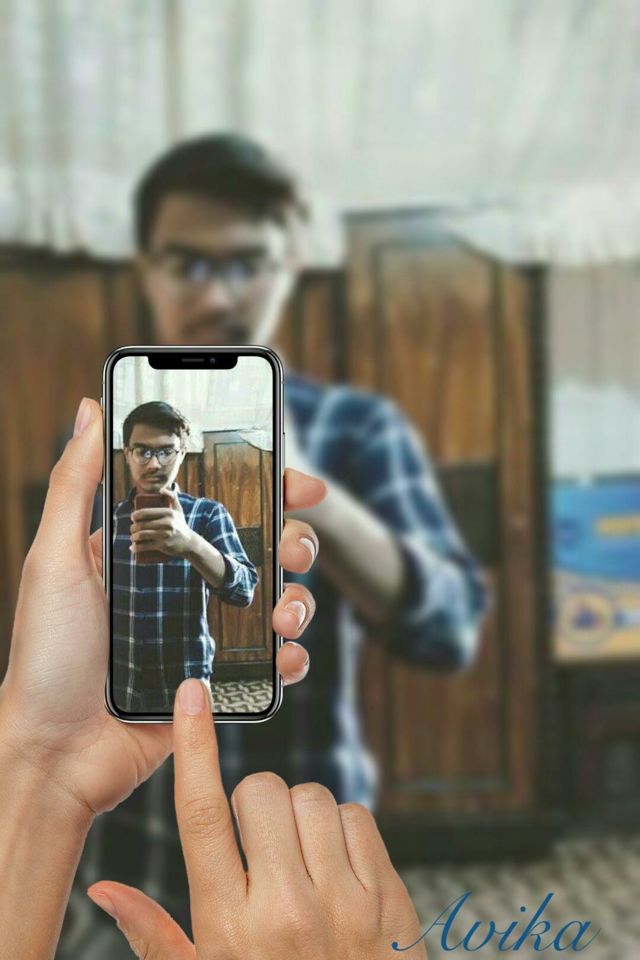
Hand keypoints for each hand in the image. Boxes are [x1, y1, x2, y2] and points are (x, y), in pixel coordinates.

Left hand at [0, 398, 326, 821]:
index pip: (218, 504)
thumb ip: (75, 483)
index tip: (298, 481)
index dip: (265, 488)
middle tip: (294, 549)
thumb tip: (90, 408)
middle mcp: (184, 585)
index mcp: (151, 549)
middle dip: (294, 541)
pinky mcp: (217, 680)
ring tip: (285, 613)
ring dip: (299, 598)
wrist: (55, 753)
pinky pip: (272, 661)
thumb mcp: (54, 559)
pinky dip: (291, 655)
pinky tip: (285, 656)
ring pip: (277, 599)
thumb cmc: (46, 655)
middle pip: (262, 547)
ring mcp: (205, 632)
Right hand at [87, 678, 426, 958]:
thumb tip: (105, 889)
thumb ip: (155, 935)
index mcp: (230, 928)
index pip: (202, 816)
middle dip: (254, 802)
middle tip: (259, 843)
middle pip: (261, 791)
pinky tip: (334, 867)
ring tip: (298, 861)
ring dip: (299, 815)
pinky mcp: (389, 898)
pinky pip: (358, 817)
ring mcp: (345, 902)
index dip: (194, 747)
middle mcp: (287, 910)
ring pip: (313, 797)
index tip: (191, 696)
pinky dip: (342, 829)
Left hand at [130, 487, 194, 557]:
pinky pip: (145, 546)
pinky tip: (133, 547)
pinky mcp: (163, 545)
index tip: (133, 518)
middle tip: (132, 529)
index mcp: (168, 513)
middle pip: (141, 524)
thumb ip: (172, 497)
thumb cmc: (181, 525)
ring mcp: (164, 535)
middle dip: (133, 528)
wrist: (189, 543)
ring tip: (133, 537)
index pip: (145, 512)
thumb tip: (161, 490)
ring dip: (133, 537)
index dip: (135, 515)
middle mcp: (167, 523)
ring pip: (141, 535)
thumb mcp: (178, 510)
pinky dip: (136, 547)